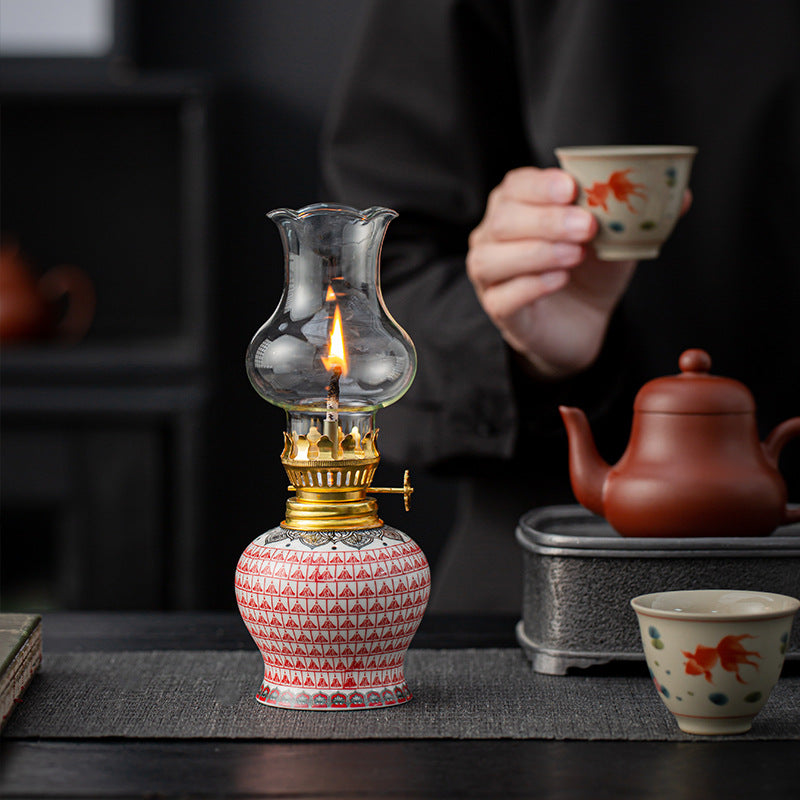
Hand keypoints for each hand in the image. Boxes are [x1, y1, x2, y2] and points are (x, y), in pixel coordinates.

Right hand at [467, 166, 638, 379]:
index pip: (515, 186)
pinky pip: (504, 296)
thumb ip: (639, 214)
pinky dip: (532, 286)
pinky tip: (559, 280)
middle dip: (546, 220)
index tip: (572, 189)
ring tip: (575, 255)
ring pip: (493, 258)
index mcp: (517, 206)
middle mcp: (493, 236)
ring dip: (537, 253)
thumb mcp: (616, 237)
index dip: (540, 186)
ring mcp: (489, 275)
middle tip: (587, 227)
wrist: (582, 322)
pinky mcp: (498, 308)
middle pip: (503, 220)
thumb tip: (682, 196)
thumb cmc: (590, 271)